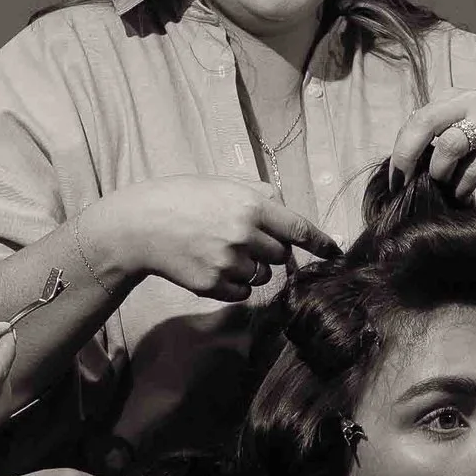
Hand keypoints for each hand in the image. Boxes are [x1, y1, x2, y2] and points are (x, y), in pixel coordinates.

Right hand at [91, 178, 337, 302]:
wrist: (140, 226)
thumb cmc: (181, 198)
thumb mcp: (222, 184)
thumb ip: (258, 194)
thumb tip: (286, 207)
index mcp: (251, 205)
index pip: (299, 229)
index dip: (321, 243)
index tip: (336, 253)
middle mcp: (244, 234)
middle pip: (282, 256)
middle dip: (270, 251)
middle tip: (243, 240)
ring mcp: (229, 262)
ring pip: (262, 275)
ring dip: (251, 268)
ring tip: (220, 251)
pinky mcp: (213, 285)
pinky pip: (243, 292)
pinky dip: (235, 284)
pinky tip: (211, 266)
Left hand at [383, 92, 475, 212]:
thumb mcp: (464, 139)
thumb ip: (436, 142)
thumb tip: (402, 167)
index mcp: (455, 99)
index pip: (414, 119)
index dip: (399, 151)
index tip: (395, 179)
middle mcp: (472, 102)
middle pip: (424, 123)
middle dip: (406, 156)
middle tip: (403, 184)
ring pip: (448, 146)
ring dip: (440, 174)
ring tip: (445, 187)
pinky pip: (472, 171)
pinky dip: (462, 189)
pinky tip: (464, 197)